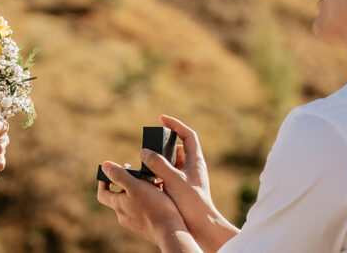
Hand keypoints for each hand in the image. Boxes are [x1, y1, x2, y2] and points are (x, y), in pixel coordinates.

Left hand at [97, 161, 193, 250]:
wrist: (169, 231)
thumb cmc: (153, 207)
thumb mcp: (135, 185)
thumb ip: (119, 175)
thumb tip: (105, 166)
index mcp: (118, 205)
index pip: (103, 194)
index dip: (103, 182)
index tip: (109, 173)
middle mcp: (123, 216)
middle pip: (119, 197)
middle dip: (126, 184)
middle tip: (137, 176)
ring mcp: (134, 223)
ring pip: (132, 203)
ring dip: (139, 192)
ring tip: (152, 184)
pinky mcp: (145, 226)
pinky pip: (142, 211)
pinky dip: (147, 201)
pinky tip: (159, 196)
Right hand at [138, 116, 237, 252]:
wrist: (201, 226)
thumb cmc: (192, 203)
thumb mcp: (174, 180)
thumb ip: (159, 164)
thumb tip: (144, 152)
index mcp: (196, 161)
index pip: (188, 135)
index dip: (175, 124)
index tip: (161, 119)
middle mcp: (192, 167)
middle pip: (176, 149)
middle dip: (162, 147)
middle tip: (149, 147)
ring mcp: (186, 179)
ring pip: (170, 164)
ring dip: (158, 163)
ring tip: (145, 166)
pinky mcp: (180, 190)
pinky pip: (166, 177)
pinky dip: (157, 176)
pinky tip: (148, 181)